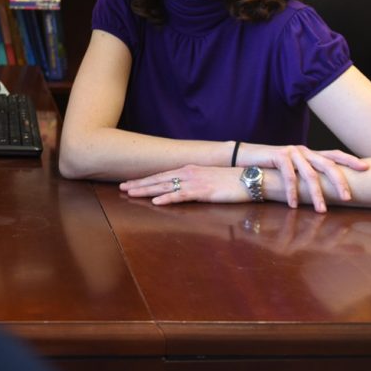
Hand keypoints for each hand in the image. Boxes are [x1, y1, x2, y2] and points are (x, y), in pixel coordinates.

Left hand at [120, 165, 249, 204]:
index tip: (130, 182)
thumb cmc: (231, 180)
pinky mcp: (203, 192)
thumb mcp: (208, 178)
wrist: (249, 179)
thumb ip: (194, 181)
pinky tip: (157, 201)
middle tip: (121, 187)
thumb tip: (182, 187)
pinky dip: (168, 198)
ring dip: (147, 190)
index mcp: (189, 169)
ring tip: (131, 193)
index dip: (145, 179)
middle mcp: (189, 173)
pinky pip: (182, 196)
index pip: (162, 175)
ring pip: (165, 186)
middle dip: (139, 184)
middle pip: (159, 179)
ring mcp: (195, 182)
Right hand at [246, 144, 368, 212]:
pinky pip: (289, 176)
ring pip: (310, 174)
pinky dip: (292, 191)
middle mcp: (304, 150)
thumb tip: (325, 192)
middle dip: (339, 181)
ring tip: (321, 210)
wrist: (246, 157)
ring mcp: (292, 152)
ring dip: (316, 194)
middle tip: (347, 198)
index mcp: (311, 153)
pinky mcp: (278, 155)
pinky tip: (293, 204)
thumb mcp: (293, 170)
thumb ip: (307, 175)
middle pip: (328, 164)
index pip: (335, 155)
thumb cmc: (272, 167)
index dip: (350, 160)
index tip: (367, 168)